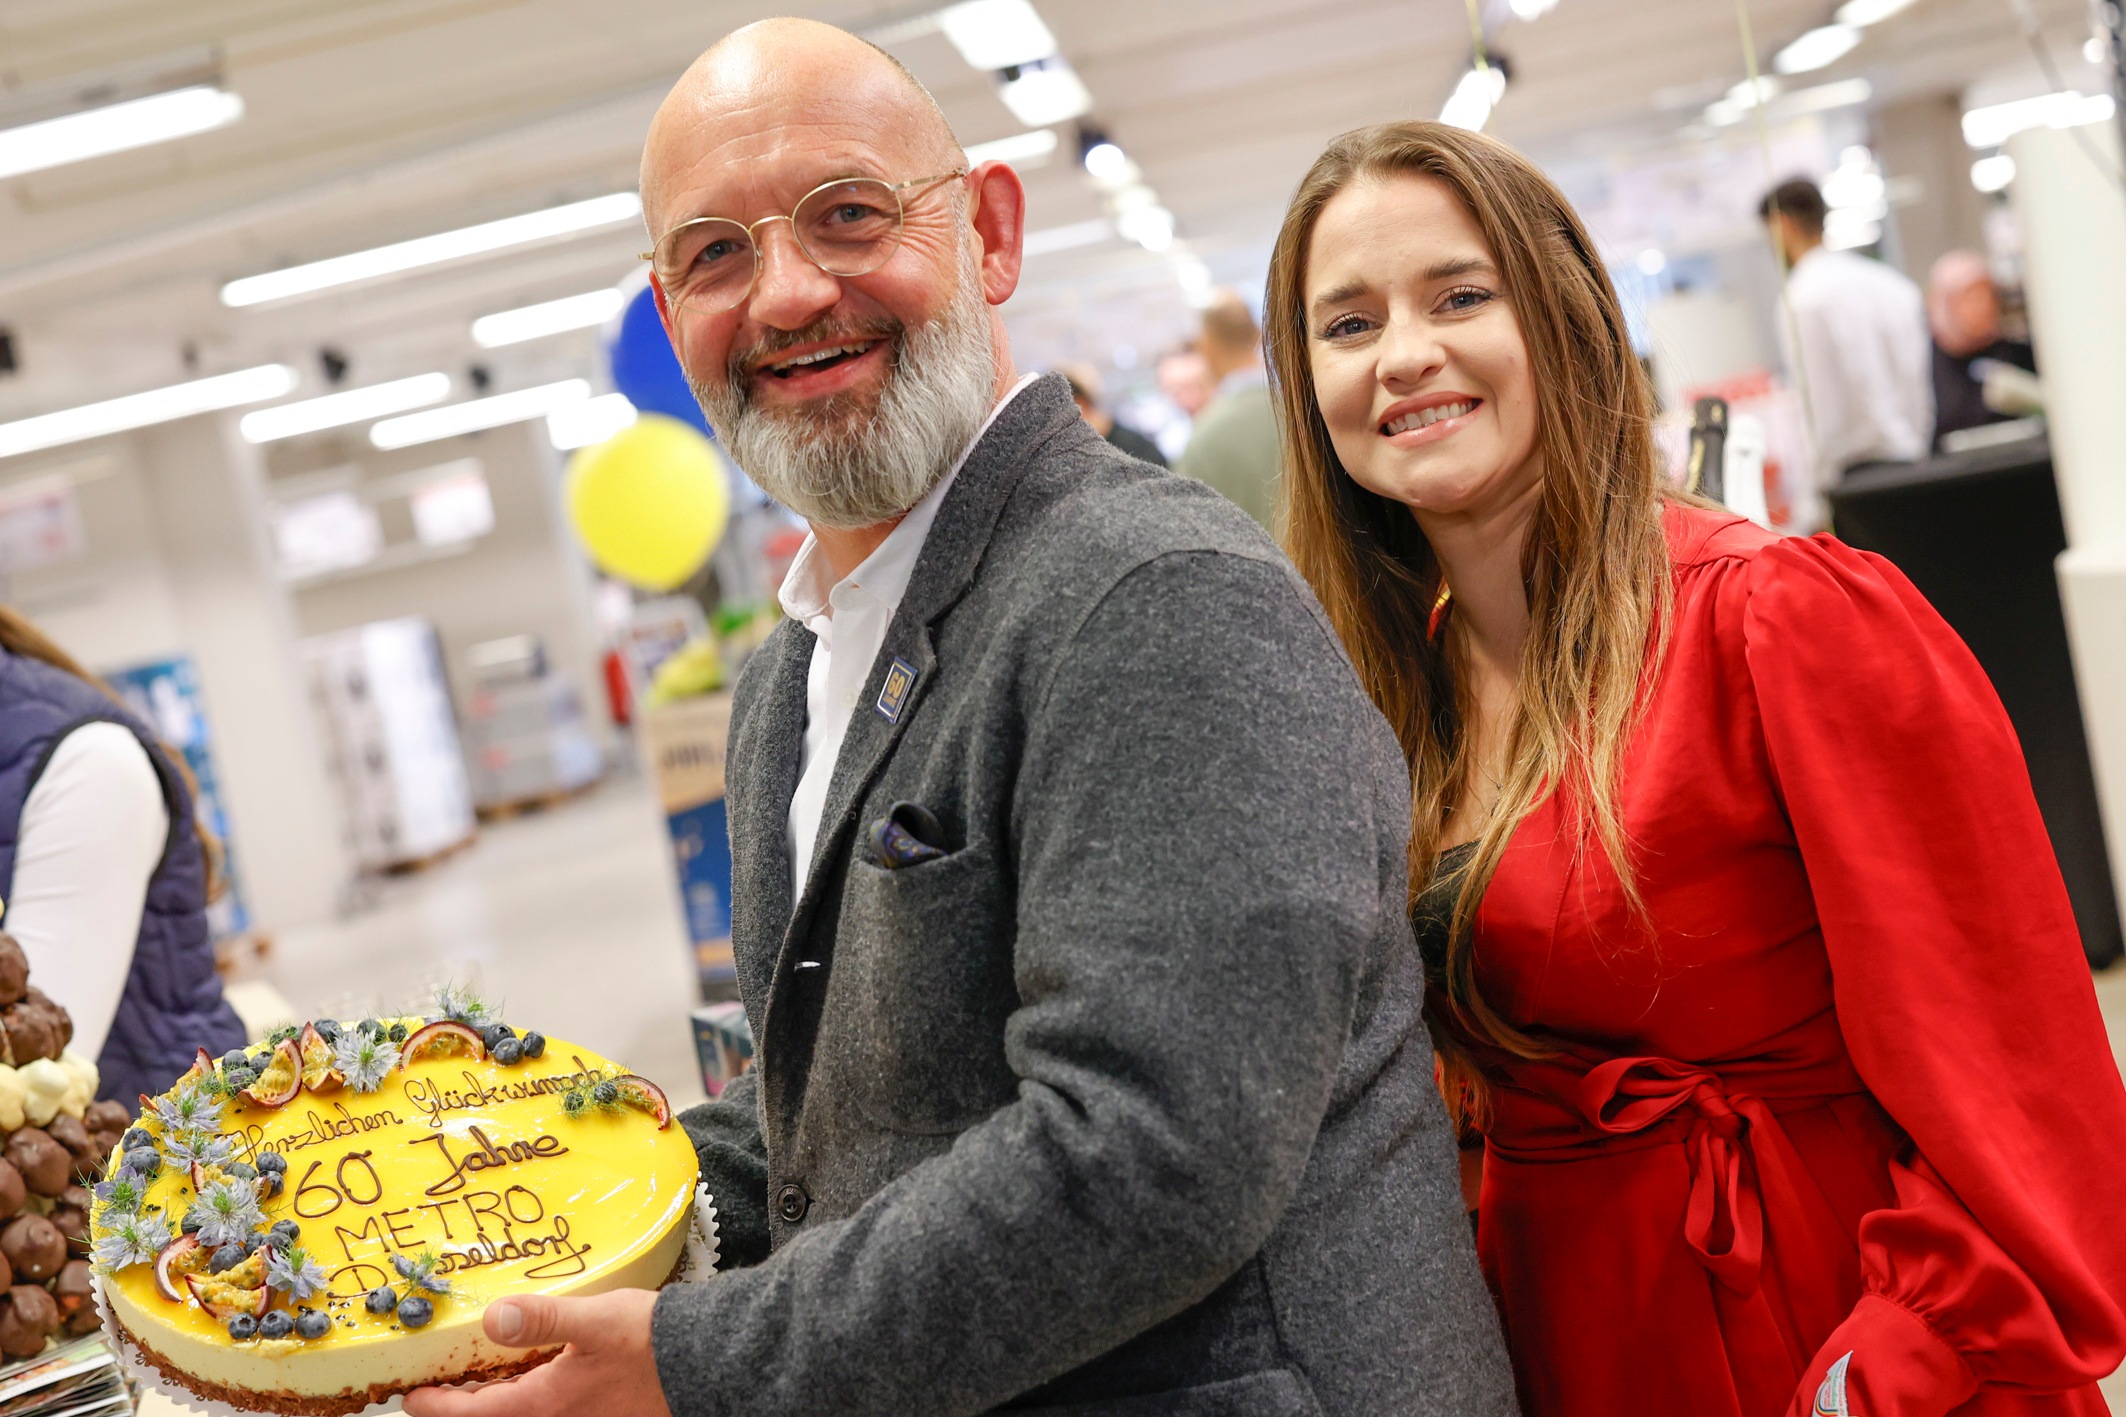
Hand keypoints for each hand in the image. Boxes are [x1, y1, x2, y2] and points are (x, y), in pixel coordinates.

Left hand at [401, 1288, 672, 1416]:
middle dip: (462, 1404)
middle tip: (438, 1383)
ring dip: (494, 1400)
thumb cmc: (653, 1342)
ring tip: (478, 1375)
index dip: (436, 1407)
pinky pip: (547, 1410)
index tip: (411, 1396)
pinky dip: (525, 1396)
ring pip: (521, 1414)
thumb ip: (542, 1319)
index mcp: (548, 1404)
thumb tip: (492, 1318)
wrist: (707, 1363)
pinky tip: (532, 1372)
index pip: (474, 1415)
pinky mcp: (598, 1413)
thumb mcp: (595, 1320)